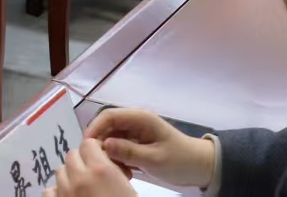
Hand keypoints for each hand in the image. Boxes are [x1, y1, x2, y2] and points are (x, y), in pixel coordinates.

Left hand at [46, 138, 135, 196]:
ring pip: (60, 171)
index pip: (89, 143)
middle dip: (82, 160)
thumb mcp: (131, 189)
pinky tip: (67, 195)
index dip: (96, 149)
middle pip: (72, 155)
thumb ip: (118, 172)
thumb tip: (111, 167)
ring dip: (69, 174)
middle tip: (94, 174)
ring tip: (82, 185)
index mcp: (100, 171)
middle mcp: (79, 178)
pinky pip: (48, 191)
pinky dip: (56, 191)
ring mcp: (65, 192)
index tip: (103, 159)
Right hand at [85, 107, 216, 189]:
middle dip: (100, 143)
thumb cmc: (180, 160)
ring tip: (116, 170)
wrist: (199, 167)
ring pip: (111, 138)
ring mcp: (136, 133)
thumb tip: (104, 145)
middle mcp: (136, 122)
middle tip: (99, 163)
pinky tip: (124, 171)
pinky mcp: (137, 144)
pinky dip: (117, 159)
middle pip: (107, 126)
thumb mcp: (153, 159)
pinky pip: (119, 148)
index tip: (86, 146)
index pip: (109, 115)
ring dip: (109, 153)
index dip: (95, 128)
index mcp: (140, 118)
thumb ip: (128, 151)